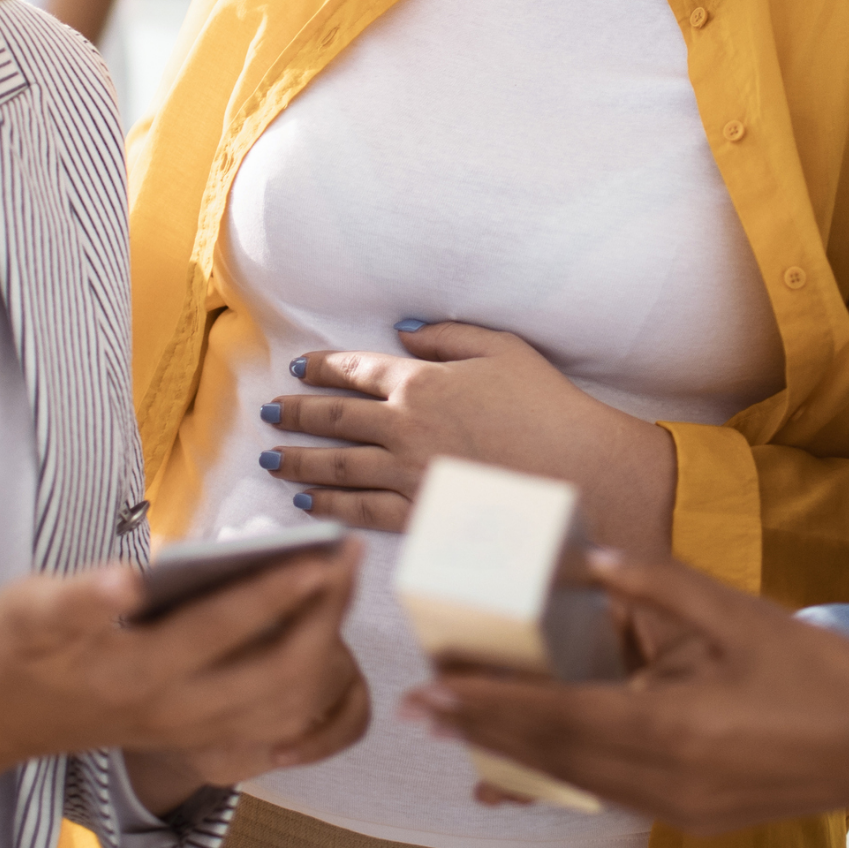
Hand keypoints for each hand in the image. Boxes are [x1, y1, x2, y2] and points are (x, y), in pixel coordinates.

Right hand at [0, 541, 370, 772]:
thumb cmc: (13, 649)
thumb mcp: (26, 611)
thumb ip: (77, 598)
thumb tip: (125, 581)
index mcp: (135, 674)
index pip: (222, 630)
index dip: (277, 591)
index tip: (322, 554)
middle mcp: (173, 711)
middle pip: (276, 673)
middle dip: (324, 615)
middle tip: (348, 555)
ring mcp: (189, 732)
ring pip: (285, 705)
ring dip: (325, 647)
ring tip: (341, 585)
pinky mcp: (196, 740)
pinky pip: (275, 729)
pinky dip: (311, 692)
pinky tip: (328, 644)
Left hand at [263, 320, 677, 548]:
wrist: (579, 472)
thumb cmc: (547, 406)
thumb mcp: (502, 348)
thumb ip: (447, 336)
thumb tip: (404, 333)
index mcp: (421, 382)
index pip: (356, 370)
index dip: (322, 367)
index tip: (299, 368)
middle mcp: (403, 427)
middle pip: (333, 418)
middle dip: (296, 413)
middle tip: (269, 412)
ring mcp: (407, 474)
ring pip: (336, 466)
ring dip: (298, 461)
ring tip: (271, 459)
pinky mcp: (419, 514)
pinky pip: (362, 510)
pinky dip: (331, 504)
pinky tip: (308, 501)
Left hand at [407, 551, 848, 847]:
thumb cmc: (822, 675)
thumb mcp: (737, 616)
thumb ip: (658, 589)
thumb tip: (587, 563)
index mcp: (673, 730)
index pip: (558, 715)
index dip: (491, 703)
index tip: (434, 689)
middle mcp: (665, 783)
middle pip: (553, 757)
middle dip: (483, 732)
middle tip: (417, 709)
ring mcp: (679, 811)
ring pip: (576, 784)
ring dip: (515, 760)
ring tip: (459, 739)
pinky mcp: (693, 819)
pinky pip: (609, 798)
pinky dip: (564, 780)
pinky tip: (528, 773)